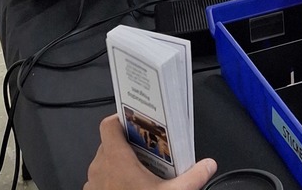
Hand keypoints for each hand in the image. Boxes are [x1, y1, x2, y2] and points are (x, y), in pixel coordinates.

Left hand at [84, 115, 216, 189]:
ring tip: (140, 170)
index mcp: (115, 159)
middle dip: (127, 143)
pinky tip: (130, 189)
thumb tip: (209, 165)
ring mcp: (93, 185)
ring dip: (118, 163)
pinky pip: (100, 182)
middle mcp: (99, 168)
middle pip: (109, 144)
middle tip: (146, 148)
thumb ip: (192, 178)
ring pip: (103, 163)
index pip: (109, 125)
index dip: (120, 118)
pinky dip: (111, 181)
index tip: (137, 120)